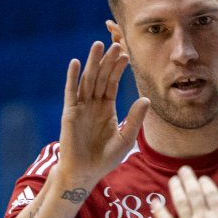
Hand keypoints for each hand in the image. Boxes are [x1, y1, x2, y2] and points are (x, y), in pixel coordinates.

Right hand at [54, 41, 145, 192]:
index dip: (118, 69)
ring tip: (97, 45)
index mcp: (106, 108)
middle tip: (116, 44)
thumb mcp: (126, 139)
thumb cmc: (105, 159)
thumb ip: (135, 119)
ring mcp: (80, 107)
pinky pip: (71, 92)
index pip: (112, 83)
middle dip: (107, 61)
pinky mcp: (70, 113)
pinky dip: (73, 77)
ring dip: (92, 63)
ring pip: (87, 81)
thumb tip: (146, 100)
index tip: (126, 54)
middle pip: (100, 78)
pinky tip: (76, 63)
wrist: (85, 173)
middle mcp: (93, 104)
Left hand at [156, 166, 217, 217]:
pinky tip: (155, 201)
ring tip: (173, 179)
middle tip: (184, 169)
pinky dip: (159, 210)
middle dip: (188, 179)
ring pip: (180, 202)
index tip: (202, 178)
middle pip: (194, 193)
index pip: (211, 194)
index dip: (206, 184)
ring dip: (176, 189)